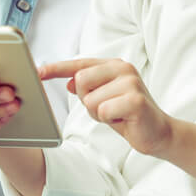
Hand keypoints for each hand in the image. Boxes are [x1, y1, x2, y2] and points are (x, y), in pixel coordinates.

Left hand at [40, 58, 174, 155]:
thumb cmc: (128, 114)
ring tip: (117, 114)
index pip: (79, 64)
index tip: (37, 72)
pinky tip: (124, 119)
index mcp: (114, 65)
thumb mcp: (104, 99)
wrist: (158, 132)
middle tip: (107, 108)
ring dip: (99, 113)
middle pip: (81, 81)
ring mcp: (131, 82)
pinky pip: (103, 111)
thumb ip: (88, 88)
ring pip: (90, 100)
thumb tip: (69, 82)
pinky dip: (108, 120)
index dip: (56, 68)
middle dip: (87, 100)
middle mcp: (123, 68)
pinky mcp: (135, 99)